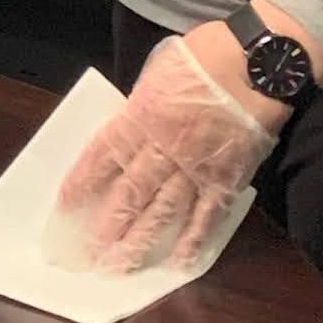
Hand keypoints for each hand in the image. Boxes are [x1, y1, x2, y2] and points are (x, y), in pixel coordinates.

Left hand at [50, 26, 283, 273]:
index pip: (102, 155)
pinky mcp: (227, 179)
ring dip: (139, 242)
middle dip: (106, 225)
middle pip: (128, 193)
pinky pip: (207, 216)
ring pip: (162, 212)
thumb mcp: (159, 70)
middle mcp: (163, 148)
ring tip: (119, 267)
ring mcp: (196, 168)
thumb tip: (130, 126)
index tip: (64, 207)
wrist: (259, 62)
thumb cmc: (206, 55)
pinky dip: (194, 241)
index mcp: (142, 116)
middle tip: (88, 254)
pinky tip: (179, 263)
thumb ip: (142, 104)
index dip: (81, 183)